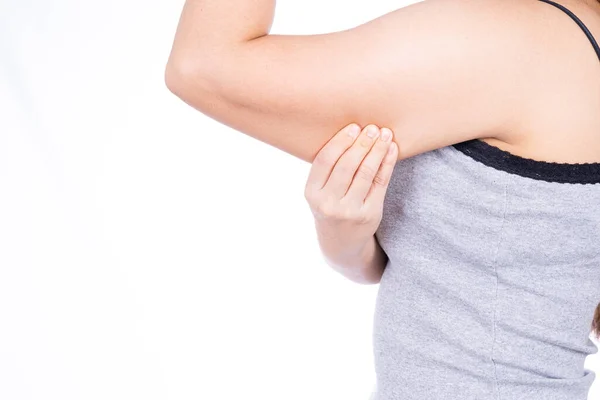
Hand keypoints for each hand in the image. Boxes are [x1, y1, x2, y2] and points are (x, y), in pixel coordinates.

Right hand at [304, 123, 397, 259]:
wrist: (341, 245)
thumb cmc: (330, 208)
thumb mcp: (319, 192)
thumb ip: (328, 169)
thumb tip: (351, 131)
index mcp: (312, 194)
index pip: (325, 161)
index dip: (340, 141)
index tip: (353, 127)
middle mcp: (329, 204)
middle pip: (347, 165)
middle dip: (361, 143)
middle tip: (372, 128)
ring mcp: (350, 211)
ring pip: (366, 173)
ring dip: (377, 150)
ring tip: (385, 134)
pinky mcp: (370, 214)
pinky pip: (381, 183)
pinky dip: (387, 163)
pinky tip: (391, 150)